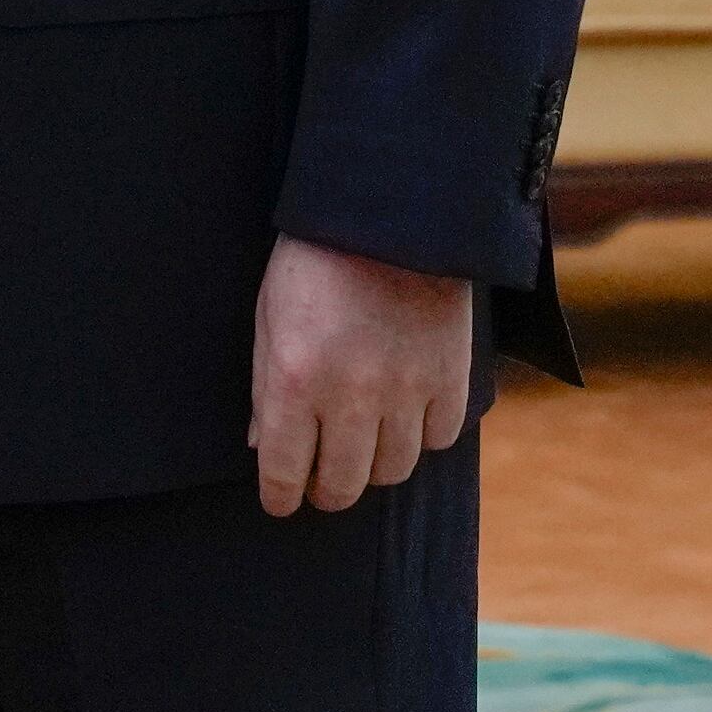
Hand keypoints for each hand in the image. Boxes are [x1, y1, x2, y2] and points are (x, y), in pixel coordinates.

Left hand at [247, 234, 474, 517]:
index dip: (279, 497)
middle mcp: (350, 395)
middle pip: (343, 485)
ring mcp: (406, 389)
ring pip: (393, 471)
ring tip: (364, 446)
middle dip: (326, 491)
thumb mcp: (268, 317)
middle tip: (322, 480)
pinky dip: (422, 436)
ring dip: (374, 467)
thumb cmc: (314, 260)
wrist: (389, 210)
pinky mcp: (450, 377)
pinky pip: (439, 439)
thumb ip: (264, 388)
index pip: (283, 471)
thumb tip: (261, 446)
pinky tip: (406, 416)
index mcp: (293, 379)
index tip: (280, 501)